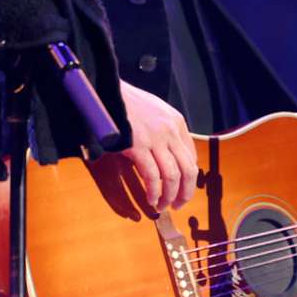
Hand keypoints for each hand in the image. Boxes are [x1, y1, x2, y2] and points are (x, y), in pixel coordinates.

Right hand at [99, 81, 197, 213]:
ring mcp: (154, 138)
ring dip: (169, 196)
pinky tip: (150, 198)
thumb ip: (165, 129)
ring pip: (172, 176)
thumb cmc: (124, 102)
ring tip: (161, 206)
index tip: (181, 189)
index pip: (191, 157)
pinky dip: (153, 192)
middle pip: (188, 170)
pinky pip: (152, 176)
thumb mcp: (153, 109)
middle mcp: (170, 130)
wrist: (104, 90)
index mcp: (176, 121)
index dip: (188, 178)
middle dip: (185, 193)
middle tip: (177, 205)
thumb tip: (170, 153)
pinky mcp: (137, 146)